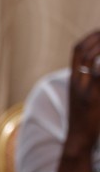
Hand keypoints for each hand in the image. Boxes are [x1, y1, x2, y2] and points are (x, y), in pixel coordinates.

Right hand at [67, 30, 99, 150]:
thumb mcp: (79, 96)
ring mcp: (87, 90)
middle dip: (99, 40)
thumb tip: (96, 69)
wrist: (78, 140)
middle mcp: (77, 82)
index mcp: (73, 80)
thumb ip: (85, 80)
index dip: (89, 38)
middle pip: (86, 52)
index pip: (76, 51)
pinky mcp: (96, 99)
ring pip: (96, 63)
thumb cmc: (82, 118)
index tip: (99, 31)